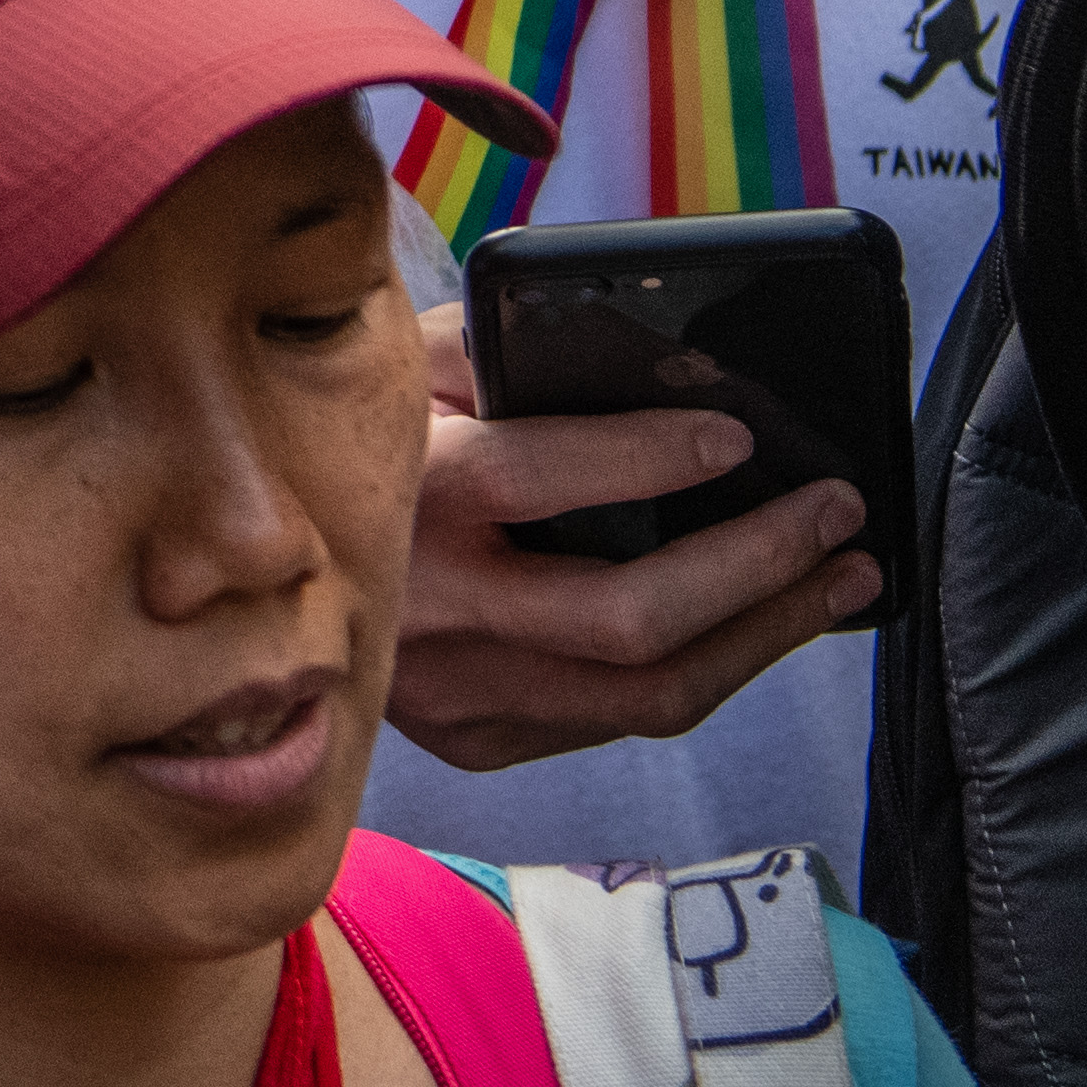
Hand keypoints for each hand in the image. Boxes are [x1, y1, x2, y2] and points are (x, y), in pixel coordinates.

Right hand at [384, 296, 876, 767]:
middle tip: (835, 514)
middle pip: (630, 619)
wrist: (249, 576)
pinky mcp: (473, 738)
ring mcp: (454, 690)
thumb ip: (507, 348)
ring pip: (644, 694)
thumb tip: (667, 359)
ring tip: (837, 579)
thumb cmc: (360, 441)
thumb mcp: (409, 367)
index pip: (546, 475)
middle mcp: (434, 605)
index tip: (738, 436)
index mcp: (411, 488)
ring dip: (762, 636)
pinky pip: (613, 720)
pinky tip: (750, 626)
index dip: (655, 456)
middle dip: (758, 567)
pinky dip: (698, 668)